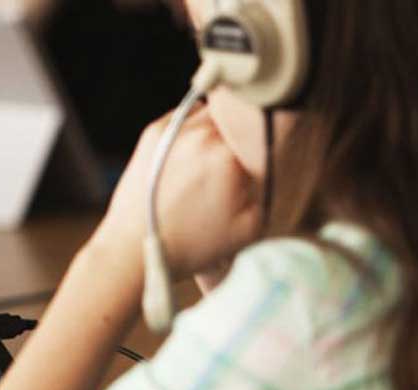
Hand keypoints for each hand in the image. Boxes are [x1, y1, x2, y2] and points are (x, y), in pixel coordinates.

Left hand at [89, 105, 263, 279]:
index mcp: (228, 156)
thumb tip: (282, 165)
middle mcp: (202, 134)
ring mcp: (174, 129)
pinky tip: (193, 154)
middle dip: (243, 136)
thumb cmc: (193, 245)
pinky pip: (186, 116)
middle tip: (238, 161)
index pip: (264, 132)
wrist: (135, 248)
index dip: (268, 144)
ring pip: (213, 113)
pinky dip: (194, 129)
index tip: (264, 159)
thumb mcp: (249, 228)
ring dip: (220, 129)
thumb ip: (273, 191)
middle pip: (239, 118)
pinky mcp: (153, 132)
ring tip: (214, 158)